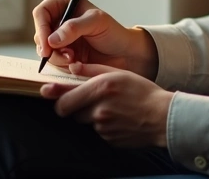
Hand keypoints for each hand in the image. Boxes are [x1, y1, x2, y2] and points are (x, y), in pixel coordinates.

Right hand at [32, 0, 158, 77]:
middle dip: (48, 46)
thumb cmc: (114, 32)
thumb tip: (52, 39)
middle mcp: (59, 21)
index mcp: (65, 4)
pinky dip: (61, 64)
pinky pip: (52, 61)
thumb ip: (74, 28)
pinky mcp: (63, 55)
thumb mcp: (97, 22)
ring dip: (56, 57)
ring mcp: (60, 39)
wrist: (124, 55)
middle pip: (39, 32)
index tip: (47, 44)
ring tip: (74, 59)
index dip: (41, 27)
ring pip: (44, 49)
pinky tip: (75, 64)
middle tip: (62, 55)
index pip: (42, 12)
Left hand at [41, 63, 173, 147]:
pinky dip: (104, 125)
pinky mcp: (108, 139)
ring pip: (86, 121)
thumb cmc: (143, 92)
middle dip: (75, 106)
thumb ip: (92, 70)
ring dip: (92, 115)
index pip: (66, 98)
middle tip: (88, 100)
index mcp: (100, 88)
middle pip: (71, 111)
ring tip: (112, 108)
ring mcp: (103, 127)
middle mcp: (99, 109)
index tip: (45, 92)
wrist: (163, 117)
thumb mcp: (119, 73)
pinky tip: (119, 119)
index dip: (54, 96)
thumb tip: (72, 68)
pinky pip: (98, 131)